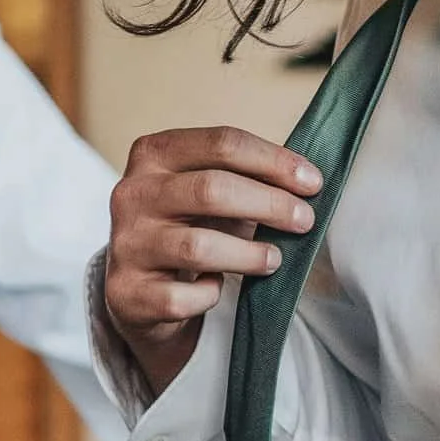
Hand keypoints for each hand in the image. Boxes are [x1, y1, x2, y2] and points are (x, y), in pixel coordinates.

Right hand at [104, 127, 322, 398]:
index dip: (274, 161)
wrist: (138, 288)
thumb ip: (246, 179)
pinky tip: (218, 288)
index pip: (221, 143)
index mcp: (153, 154)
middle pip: (211, 189)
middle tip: (305, 220)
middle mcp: (132, 194)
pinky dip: (209, 295)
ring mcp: (127, 244)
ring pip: (198, 246)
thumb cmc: (188, 227)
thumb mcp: (208, 191)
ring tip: (275, 259)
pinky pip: (182, 297)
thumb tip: (306, 183)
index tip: (312, 182)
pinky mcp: (128, 293)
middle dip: (270, 204)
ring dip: (249, 253)